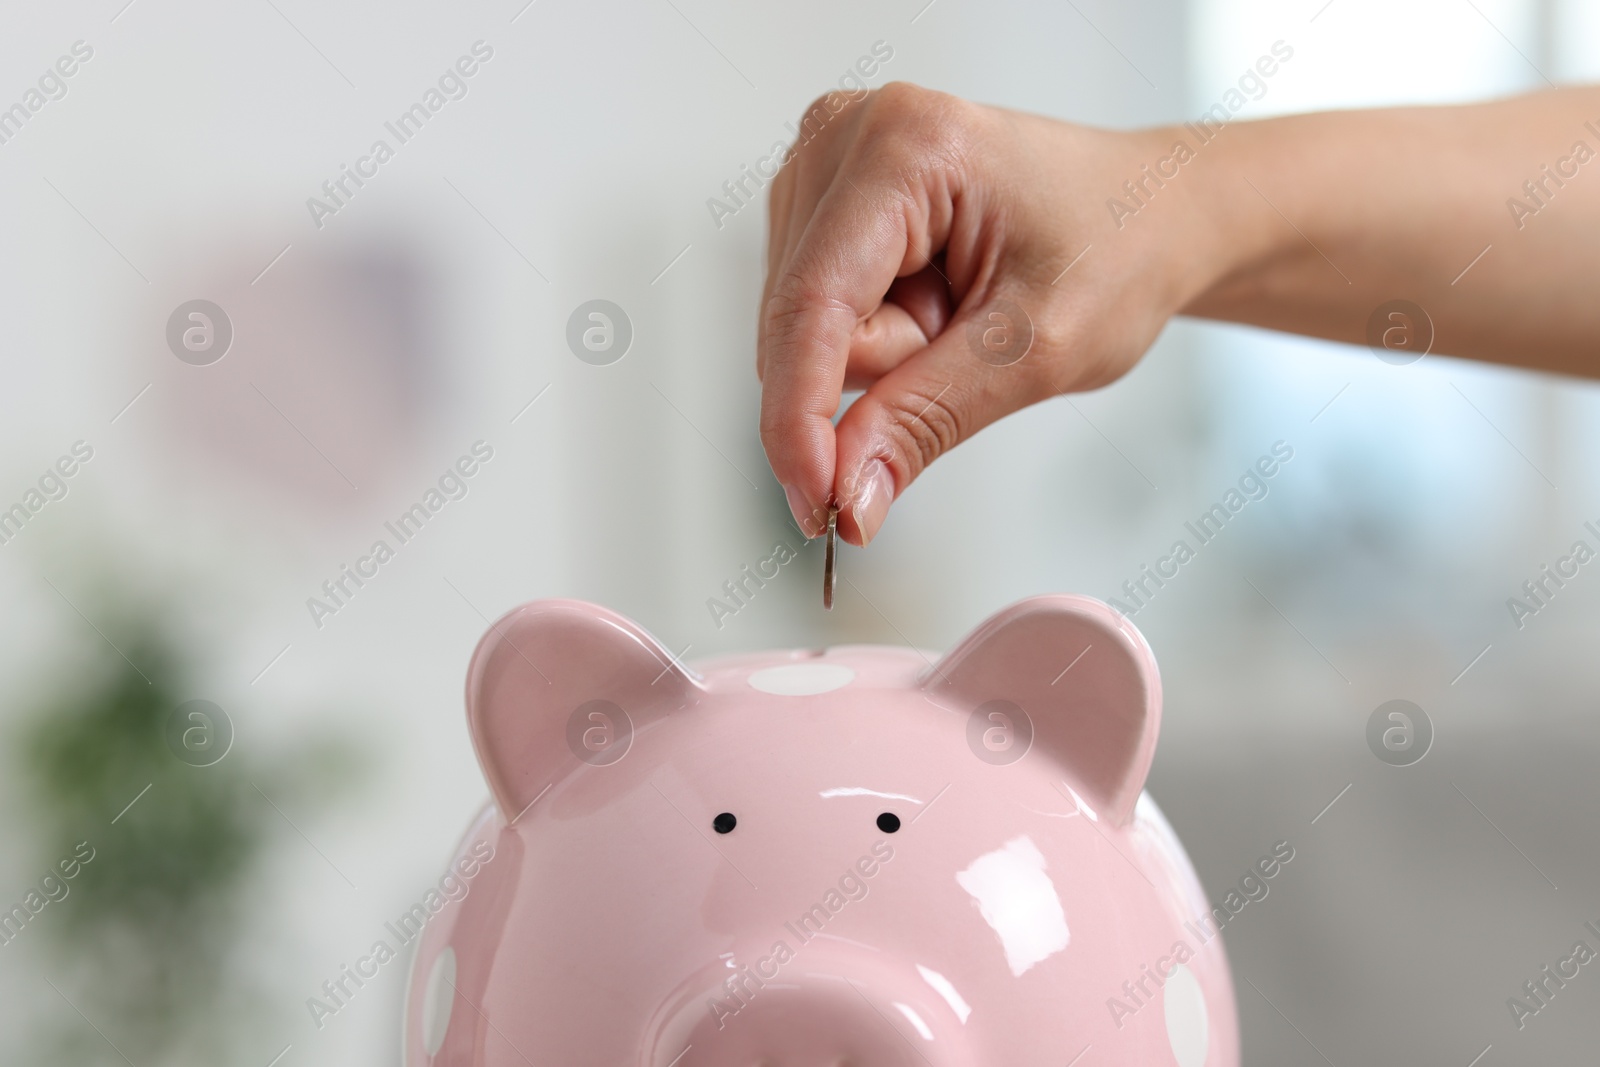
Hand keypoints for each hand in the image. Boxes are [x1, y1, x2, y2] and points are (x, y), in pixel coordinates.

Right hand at [757, 82, 1224, 544]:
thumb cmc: (1118, 250)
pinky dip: (874, 334)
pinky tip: (932, 301)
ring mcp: (829, 162)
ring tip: (961, 311)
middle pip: (800, 321)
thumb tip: (844, 497)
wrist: (1151, 212)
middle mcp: (848, 134)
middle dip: (878, 370)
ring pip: (801, 327)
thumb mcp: (1033, 353)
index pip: (810, 306)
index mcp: (906, 145)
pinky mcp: (824, 200)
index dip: (798, 418)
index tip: (813, 505)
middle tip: (969, 339)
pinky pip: (812, 315)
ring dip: (883, 352)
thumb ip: (924, 422)